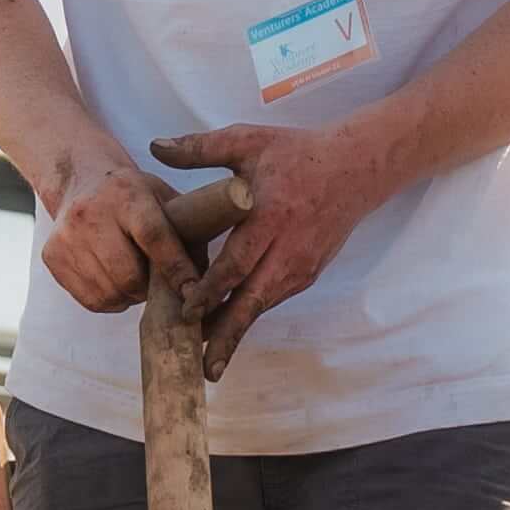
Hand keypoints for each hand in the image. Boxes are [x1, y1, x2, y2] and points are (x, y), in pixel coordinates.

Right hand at [39, 152, 192, 314]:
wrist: (79, 179)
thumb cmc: (133, 195)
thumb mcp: (163, 197)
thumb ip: (188, 232)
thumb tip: (212, 281)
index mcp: (127, 195)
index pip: (154, 237)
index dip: (176, 268)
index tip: (194, 292)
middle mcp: (91, 214)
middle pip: (129, 274)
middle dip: (149, 286)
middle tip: (157, 281)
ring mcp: (67, 237)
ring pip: (111, 292)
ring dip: (131, 294)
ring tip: (135, 276)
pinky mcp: (52, 256)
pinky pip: (91, 300)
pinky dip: (110, 298)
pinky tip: (114, 279)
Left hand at [154, 116, 402, 375]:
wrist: (354, 169)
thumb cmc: (296, 154)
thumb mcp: (248, 142)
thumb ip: (200, 149)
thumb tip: (155, 148)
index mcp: (268, 218)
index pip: (235, 264)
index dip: (211, 292)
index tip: (187, 312)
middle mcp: (286, 250)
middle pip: (251, 301)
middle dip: (227, 335)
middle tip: (204, 367)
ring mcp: (300, 266)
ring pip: (262, 306)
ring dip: (237, 332)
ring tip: (209, 360)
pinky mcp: (307, 273)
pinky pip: (273, 299)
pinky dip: (250, 315)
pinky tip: (228, 329)